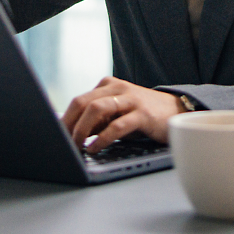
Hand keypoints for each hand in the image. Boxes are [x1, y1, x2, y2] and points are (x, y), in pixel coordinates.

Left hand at [61, 76, 184, 152]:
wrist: (177, 111)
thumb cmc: (143, 115)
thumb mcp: (117, 114)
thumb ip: (98, 120)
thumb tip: (72, 134)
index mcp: (108, 85)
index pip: (79, 100)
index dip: (65, 119)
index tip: (56, 135)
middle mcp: (117, 88)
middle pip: (83, 101)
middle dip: (69, 123)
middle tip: (63, 142)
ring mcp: (130, 99)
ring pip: (97, 109)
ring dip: (82, 130)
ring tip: (77, 146)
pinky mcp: (142, 114)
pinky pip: (117, 125)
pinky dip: (102, 138)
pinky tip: (95, 148)